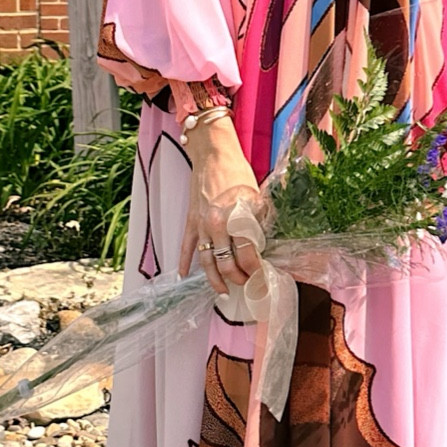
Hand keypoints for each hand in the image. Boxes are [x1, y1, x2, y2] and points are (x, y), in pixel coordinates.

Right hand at [178, 114, 266, 294]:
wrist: (213, 154)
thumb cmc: (238, 173)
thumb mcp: (257, 197)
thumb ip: (258, 223)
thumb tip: (261, 246)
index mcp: (237, 219)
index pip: (247, 256)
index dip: (256, 271)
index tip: (262, 278)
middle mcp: (218, 226)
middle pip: (227, 264)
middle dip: (239, 279)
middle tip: (247, 285)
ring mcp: (202, 225)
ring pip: (207, 262)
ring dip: (215, 280)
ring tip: (223, 292)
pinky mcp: (191, 221)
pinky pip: (187, 247)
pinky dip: (184, 263)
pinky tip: (184, 276)